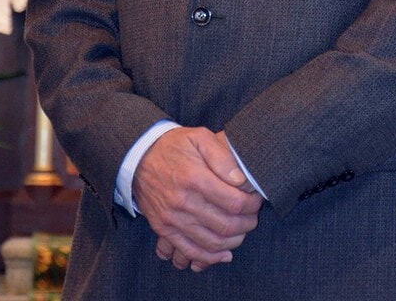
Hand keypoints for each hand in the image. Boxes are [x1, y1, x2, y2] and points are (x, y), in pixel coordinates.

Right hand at [133, 126, 261, 271]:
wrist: (138, 158)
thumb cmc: (173, 146)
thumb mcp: (199, 137)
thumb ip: (222, 156)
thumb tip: (240, 179)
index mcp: (195, 178)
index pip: (234, 202)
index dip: (252, 205)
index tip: (256, 200)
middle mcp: (183, 202)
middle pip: (225, 225)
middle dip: (247, 224)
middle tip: (253, 217)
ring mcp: (172, 219)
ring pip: (211, 243)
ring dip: (233, 242)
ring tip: (242, 231)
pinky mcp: (164, 230)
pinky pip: (190, 252)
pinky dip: (210, 258)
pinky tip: (224, 254)